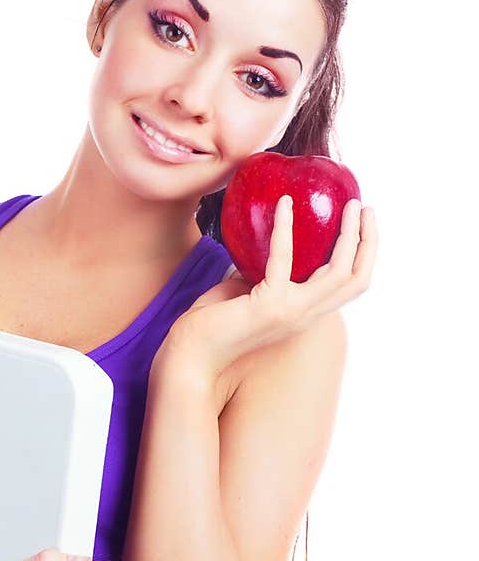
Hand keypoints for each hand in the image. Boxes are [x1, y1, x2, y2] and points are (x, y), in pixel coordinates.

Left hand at [160, 196, 376, 382]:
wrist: (190, 356)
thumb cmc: (212, 323)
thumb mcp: (248, 291)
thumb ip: (266, 271)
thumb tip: (272, 238)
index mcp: (304, 313)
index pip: (351, 286)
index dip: (365, 254)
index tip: (363, 222)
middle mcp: (305, 316)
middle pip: (356, 279)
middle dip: (368, 241)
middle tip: (364, 207)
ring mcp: (290, 313)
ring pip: (338, 273)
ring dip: (348, 234)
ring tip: (348, 205)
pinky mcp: (267, 306)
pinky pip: (283, 259)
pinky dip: (284, 228)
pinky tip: (283, 204)